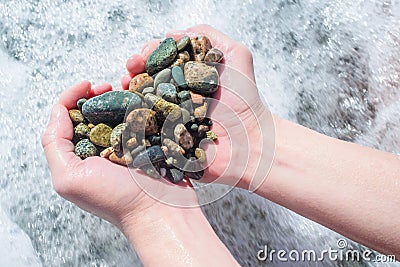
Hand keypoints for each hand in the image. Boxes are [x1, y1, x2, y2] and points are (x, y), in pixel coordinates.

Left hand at [42, 81, 238, 266]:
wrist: (161, 211)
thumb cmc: (116, 199)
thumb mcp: (70, 178)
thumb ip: (55, 145)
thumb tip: (59, 111)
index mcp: (80, 154)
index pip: (68, 117)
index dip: (73, 96)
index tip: (88, 84)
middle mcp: (102, 148)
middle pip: (94, 110)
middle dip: (99, 93)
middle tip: (110, 85)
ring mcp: (128, 145)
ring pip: (120, 110)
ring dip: (122, 94)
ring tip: (129, 85)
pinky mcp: (150, 143)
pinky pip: (144, 117)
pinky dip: (143, 103)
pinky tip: (147, 96)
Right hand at [123, 25, 274, 190]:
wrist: (248, 142)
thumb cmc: (244, 101)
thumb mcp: (235, 56)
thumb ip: (208, 36)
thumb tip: (171, 34)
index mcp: (189, 76)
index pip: (162, 60)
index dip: (149, 54)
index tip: (144, 55)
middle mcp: (177, 95)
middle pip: (147, 78)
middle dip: (133, 70)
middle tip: (131, 68)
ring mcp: (168, 118)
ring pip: (140, 101)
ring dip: (127, 91)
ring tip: (124, 86)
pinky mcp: (164, 140)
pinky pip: (142, 129)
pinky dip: (129, 119)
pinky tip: (125, 110)